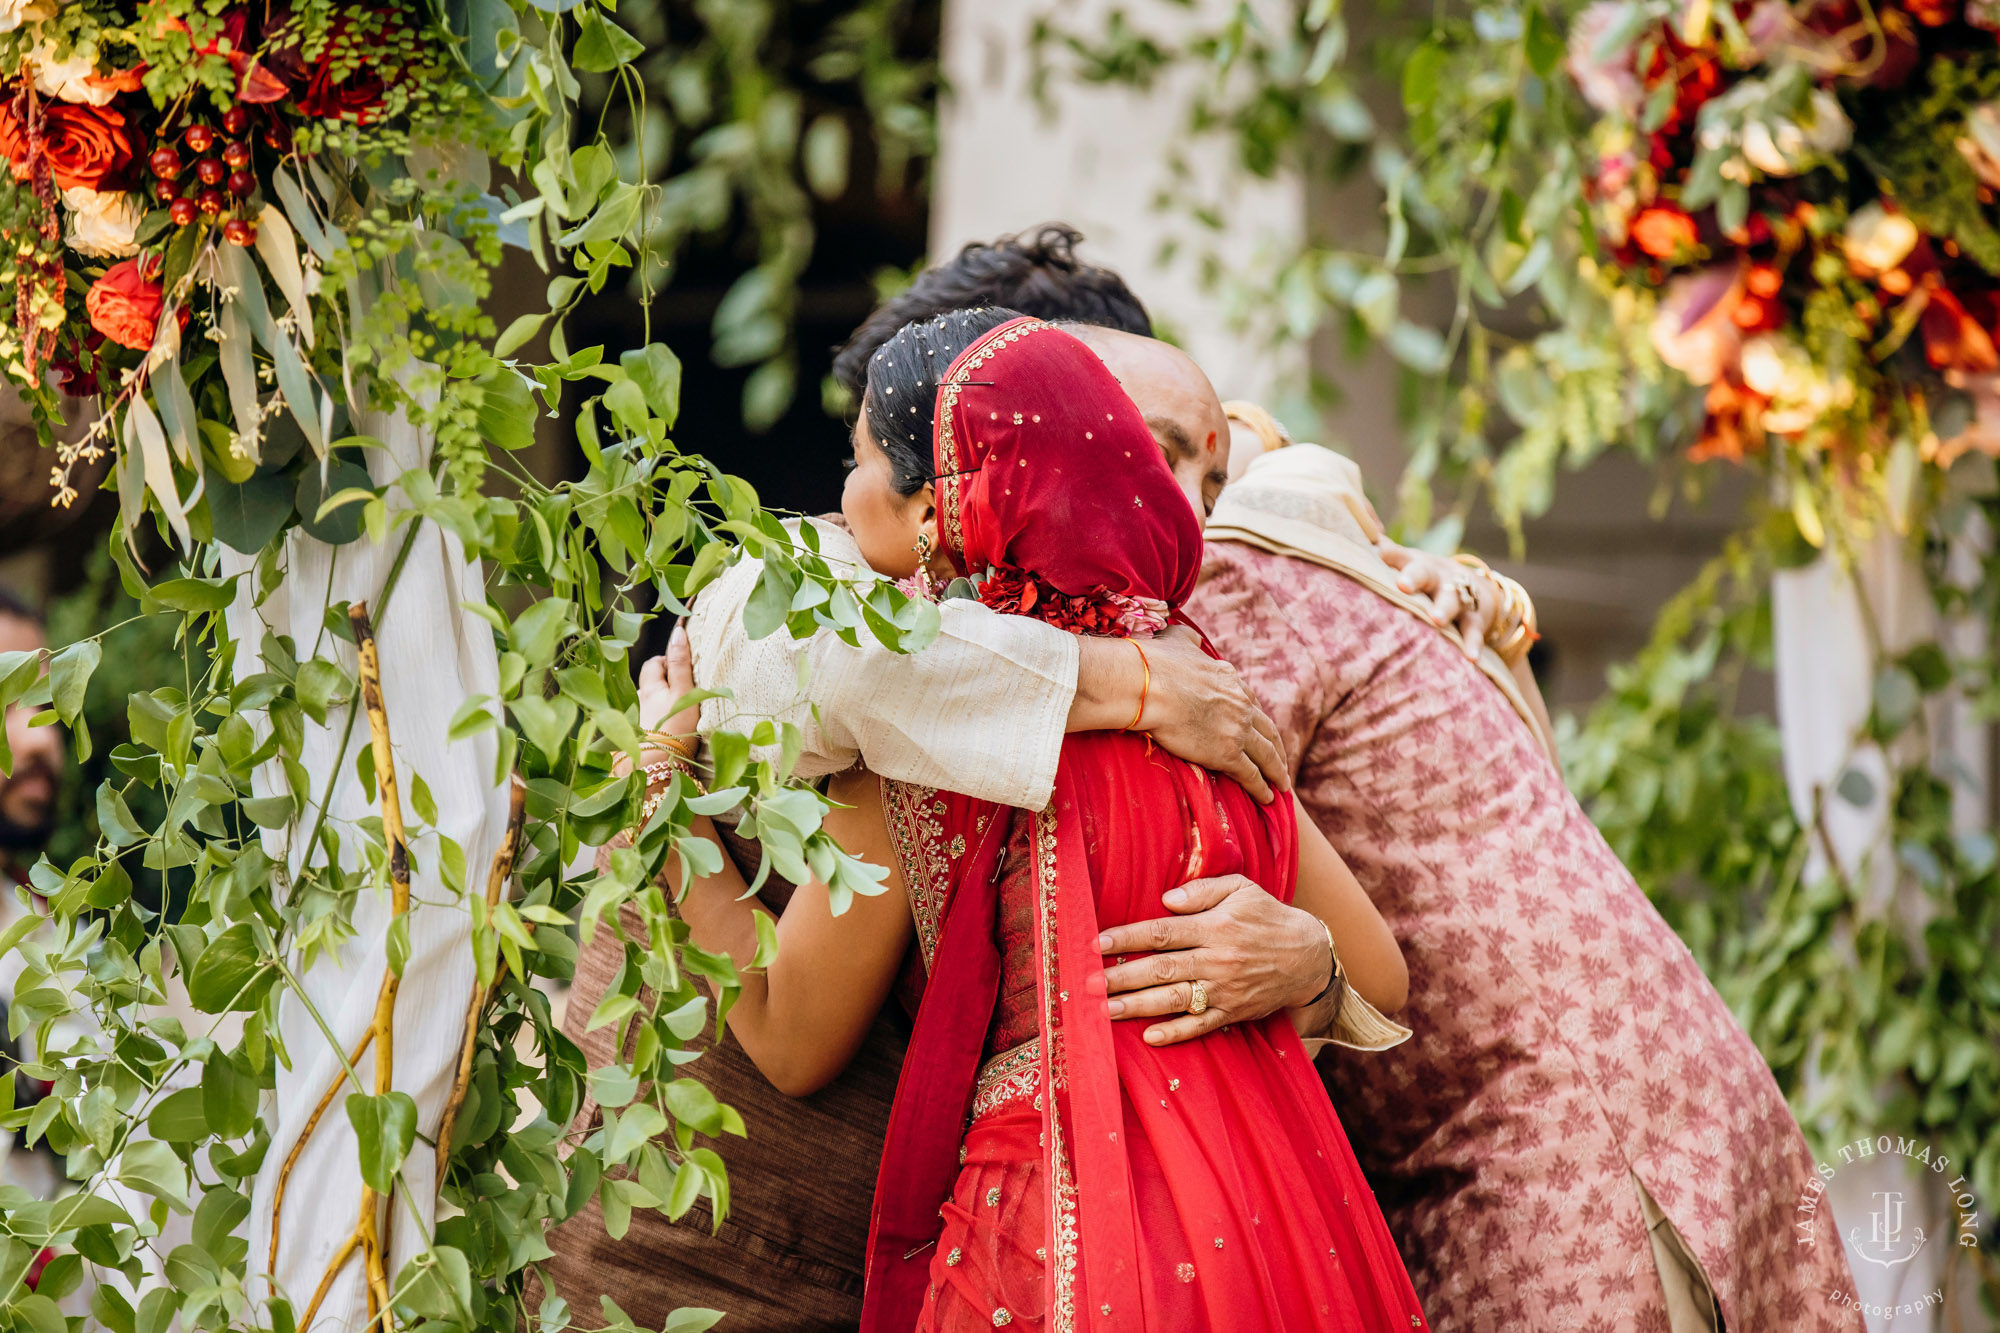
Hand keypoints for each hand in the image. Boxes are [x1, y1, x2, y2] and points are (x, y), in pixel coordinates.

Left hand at [635, 622, 699, 755]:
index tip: (681, 670)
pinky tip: (660, 737)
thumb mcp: (684, 693)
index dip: (667, 662)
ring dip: (655, 706)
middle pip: (647, 684)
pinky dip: (650, 726)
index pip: (655, 663)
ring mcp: (632, 722)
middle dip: (660, 683)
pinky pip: (641, 726)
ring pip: (643, 706)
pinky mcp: (631, 741)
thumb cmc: (674, 731)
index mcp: (649, 688)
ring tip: (671, 718)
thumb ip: (681, 664)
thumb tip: (679, 631)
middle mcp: (636, 702)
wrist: (654, 771)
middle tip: (679, 692)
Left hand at [1095, 874, 1331, 1045]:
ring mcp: (1225, 989)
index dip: (1128, 938)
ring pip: (1175, 999)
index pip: (1162, 932)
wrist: (1309, 957)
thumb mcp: (1242, 889)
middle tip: (1089, 983)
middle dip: (1122, 976)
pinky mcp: (1234, 1012)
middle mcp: (1217, 960)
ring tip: (1106, 1010)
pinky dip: (1176, 1033)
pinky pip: (1201, 1025)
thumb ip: (1203, 891)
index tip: (1097, 943)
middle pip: (1162, 969)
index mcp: (1215, 927)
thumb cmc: (1268, 917)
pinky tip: (1150, 1037)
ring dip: (1138, 1006)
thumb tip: (1166, 900)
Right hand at [1140, 626, 1288, 803]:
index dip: (1256, 717)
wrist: (1149, 686)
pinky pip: (1251, 775)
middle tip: (1282, 761)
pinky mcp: (1228, 753)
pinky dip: (1262, 788)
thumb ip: (1189, 641)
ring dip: (1277, 771)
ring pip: (1267, 754)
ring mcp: (1237, 730)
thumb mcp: (1179, 640)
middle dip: (1277, 747)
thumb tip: (1190, 637)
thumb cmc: (1156, 663)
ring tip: (1282, 785)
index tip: (1259, 728)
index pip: (1250, 701)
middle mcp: (1241, 704)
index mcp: (1229, 679)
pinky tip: (1267, 798)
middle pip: (1267, 730)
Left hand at [1377, 541, 1499, 661]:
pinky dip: (1472, 643)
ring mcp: (1457, 596)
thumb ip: (1386, 554)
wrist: (1472, 586)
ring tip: (1436, 620)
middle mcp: (1437, 577)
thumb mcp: (1408, 563)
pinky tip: (1470, 658)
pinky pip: (1473, 630)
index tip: (1379, 553)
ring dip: (1444, 609)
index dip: (1391, 554)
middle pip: (1425, 574)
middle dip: (1414, 578)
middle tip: (1402, 586)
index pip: (1402, 556)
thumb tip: (1361, 530)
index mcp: (1416, 565)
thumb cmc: (1424, 577)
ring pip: (1451, 601)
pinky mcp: (1474, 617)